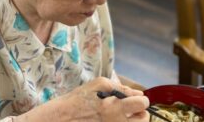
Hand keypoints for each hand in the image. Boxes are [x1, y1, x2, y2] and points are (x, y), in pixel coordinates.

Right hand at [15, 77, 149, 121]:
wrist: (59, 120)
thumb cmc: (77, 100)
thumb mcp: (97, 85)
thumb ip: (119, 87)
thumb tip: (135, 93)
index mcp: (115, 108)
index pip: (142, 103)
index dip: (141, 98)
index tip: (135, 98)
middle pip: (144, 119)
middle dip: (140, 111)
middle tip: (130, 108)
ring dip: (134, 120)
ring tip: (123, 115)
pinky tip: (114, 120)